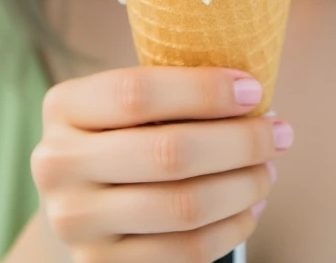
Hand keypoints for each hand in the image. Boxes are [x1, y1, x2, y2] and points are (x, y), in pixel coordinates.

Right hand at [30, 65, 293, 262]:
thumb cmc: (123, 136)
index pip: (137, 92)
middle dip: (239, 142)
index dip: (204, 91)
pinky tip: (249, 207)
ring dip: (243, 186)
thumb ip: (171, 90)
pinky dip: (231, 227)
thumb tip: (252, 90)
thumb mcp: (125, 105)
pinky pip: (184, 252)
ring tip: (268, 170)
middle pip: (169, 153)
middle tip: (278, 133)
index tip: (254, 91)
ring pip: (183, 207)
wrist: (82, 205)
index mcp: (63, 107)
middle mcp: (57, 165)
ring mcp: (74, 223)